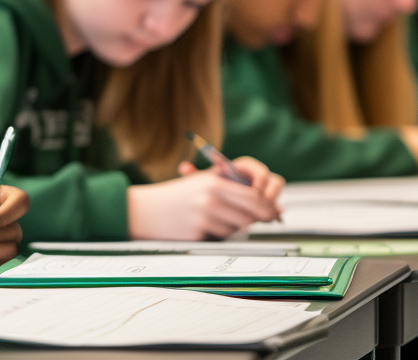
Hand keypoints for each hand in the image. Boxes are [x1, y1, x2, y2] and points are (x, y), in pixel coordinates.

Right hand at [127, 158, 283, 239]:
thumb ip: (234, 189)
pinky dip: (220, 233)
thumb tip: (269, 204)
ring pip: (238, 227)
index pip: (255, 196)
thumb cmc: (176, 196)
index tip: (273, 211)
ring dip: (236, 226)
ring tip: (220, 218)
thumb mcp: (202, 182)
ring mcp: (204, 217)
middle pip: (251, 214)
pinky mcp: (198, 233)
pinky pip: (222, 236)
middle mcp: (210, 199)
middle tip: (266, 220)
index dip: (268, 206)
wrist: (144, 210)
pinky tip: (206, 226)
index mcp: (214, 182)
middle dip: (260, 218)